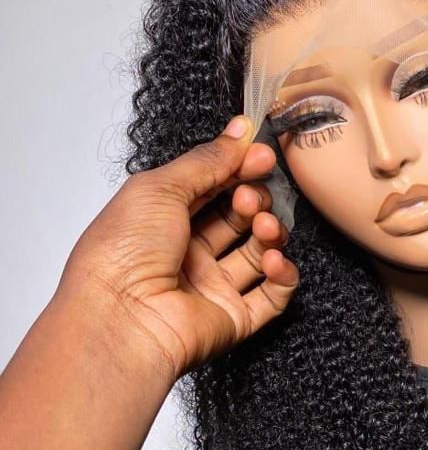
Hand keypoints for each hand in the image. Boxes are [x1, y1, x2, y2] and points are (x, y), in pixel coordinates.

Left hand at [58, 115, 298, 382]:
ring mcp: (211, 287)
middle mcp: (187, 253)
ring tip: (263, 227)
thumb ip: (206, 159)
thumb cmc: (124, 253)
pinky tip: (274, 260)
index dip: (239, 169)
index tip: (261, 155)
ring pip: (258, 252)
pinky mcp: (234, 318)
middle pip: (238, 218)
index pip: (212, 187)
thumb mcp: (160, 187)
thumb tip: (239, 130)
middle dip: (254, 200)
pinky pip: (272, 295)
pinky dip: (282, 275)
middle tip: (251, 197)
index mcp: (162, 220)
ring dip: (270, 232)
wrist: (122, 319)